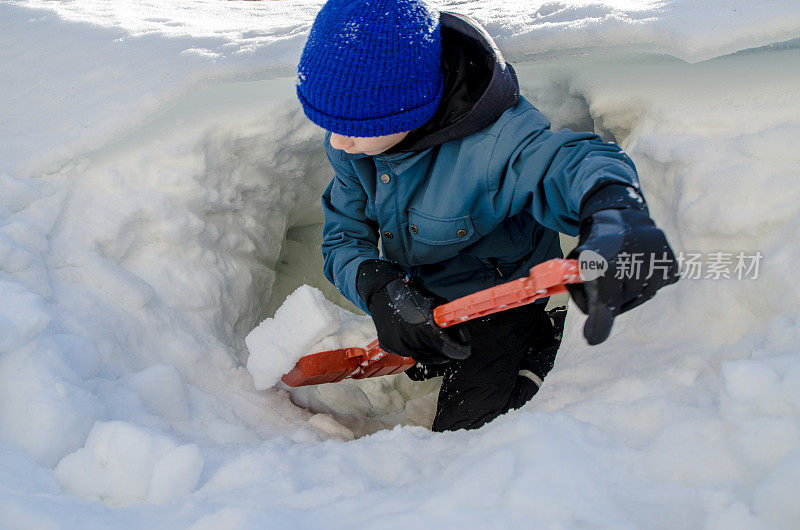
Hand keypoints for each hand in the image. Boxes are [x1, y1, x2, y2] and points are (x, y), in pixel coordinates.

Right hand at [356, 260, 470, 363]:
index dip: (460, 350)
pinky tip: (420, 339)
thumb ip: (449, 320)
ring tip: (435, 338)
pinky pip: (412, 354)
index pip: (449, 348)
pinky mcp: (392, 347)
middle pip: (439, 354)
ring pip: (426, 357)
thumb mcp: (435, 302)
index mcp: (425, 326)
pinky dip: (419, 349)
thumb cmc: (411, 294)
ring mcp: (400, 345)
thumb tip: (463, 336)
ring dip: (433, 350)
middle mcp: (412, 338)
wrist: (383, 292)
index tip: (466, 351)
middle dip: (448, 349)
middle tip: (452, 342)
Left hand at [567, 184, 678, 344]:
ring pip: (643, 295)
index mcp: (604, 265)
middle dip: (613, 299)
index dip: (599, 323)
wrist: (615, 213)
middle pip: (623, 303)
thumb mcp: (578, 267)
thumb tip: (594, 336)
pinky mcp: (669, 260)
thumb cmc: (593, 247)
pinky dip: (651, 279)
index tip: (592, 339)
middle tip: (607, 281)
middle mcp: (631, 263)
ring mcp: (654, 261)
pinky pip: (661, 283)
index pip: (604, 304)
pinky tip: (640, 264)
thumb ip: (583, 296)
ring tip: (623, 270)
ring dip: (632, 290)